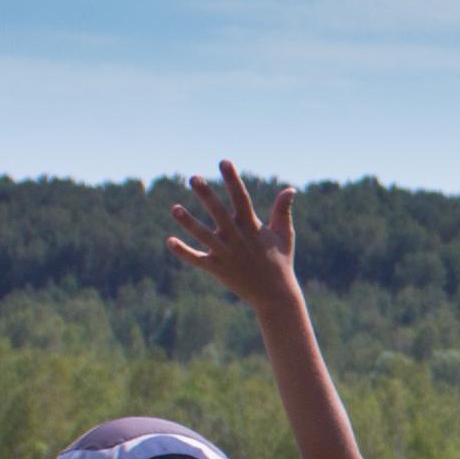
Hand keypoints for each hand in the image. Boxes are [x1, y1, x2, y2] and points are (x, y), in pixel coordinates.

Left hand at [166, 160, 302, 311]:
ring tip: (174, 208)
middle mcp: (238, 239)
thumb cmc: (280, 262)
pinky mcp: (218, 269)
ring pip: (204, 236)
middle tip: (193, 178)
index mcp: (253, 227)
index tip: (224, 162)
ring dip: (189, 222)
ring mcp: (226, 255)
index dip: (232, 179)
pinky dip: (184, 252)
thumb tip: (290, 189)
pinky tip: (169, 241)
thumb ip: (283, 211)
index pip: (241, 198)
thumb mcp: (284, 235)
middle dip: (206, 195)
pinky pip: (197, 260)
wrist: (275, 296)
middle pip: (219, 213)